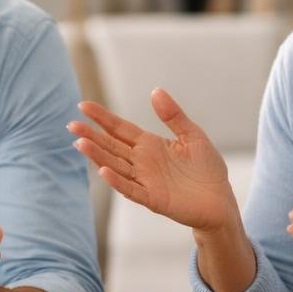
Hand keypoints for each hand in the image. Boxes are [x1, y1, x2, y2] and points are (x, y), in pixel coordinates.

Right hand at [69, 89, 240, 233]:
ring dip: (98, 156)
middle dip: (92, 135)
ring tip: (80, 143)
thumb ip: (173, 116)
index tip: (83, 106)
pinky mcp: (154, 199)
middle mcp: (142, 162)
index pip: (120, 129)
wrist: (221, 201)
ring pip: (116, 166)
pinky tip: (103, 171)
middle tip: (71, 124)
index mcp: (150, 145)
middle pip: (111, 146)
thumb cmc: (207, 169)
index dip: (102, 118)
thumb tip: (155, 90)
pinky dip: (117, 181)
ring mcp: (146, 181)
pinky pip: (132, 189)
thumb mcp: (193, 135)